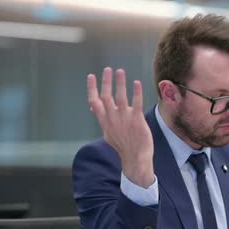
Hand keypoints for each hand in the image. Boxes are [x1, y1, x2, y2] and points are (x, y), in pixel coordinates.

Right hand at [87, 67, 153, 187]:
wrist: (135, 159)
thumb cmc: (123, 145)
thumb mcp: (108, 133)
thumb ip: (103, 119)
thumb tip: (93, 108)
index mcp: (105, 122)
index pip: (94, 102)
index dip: (91, 88)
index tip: (91, 76)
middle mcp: (112, 119)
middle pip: (106, 97)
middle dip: (106, 82)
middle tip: (107, 69)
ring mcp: (124, 119)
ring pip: (120, 97)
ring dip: (120, 83)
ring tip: (120, 71)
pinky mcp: (137, 120)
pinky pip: (136, 104)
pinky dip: (136, 93)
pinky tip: (136, 83)